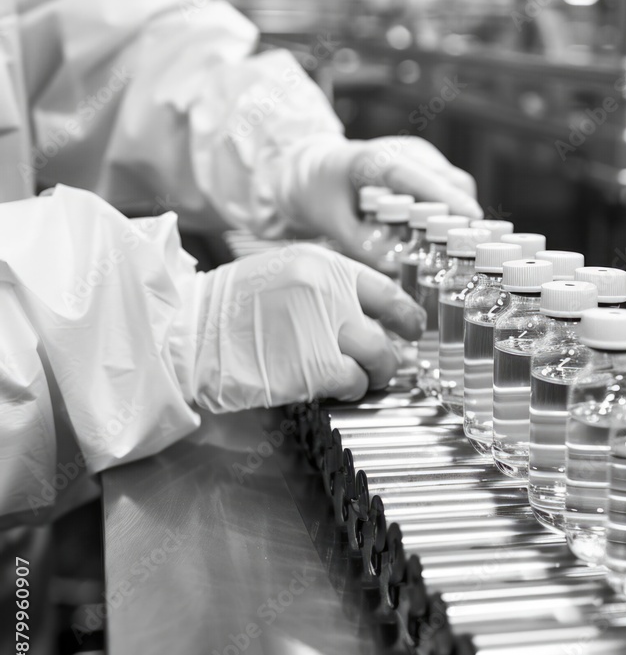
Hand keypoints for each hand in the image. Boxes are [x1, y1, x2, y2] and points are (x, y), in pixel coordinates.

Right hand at [188, 244, 425, 409]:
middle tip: (385, 367)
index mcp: (321, 264)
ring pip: (377, 358)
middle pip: (385, 330)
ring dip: (373, 376)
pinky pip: (352, 382)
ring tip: (357, 381)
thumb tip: (364, 317)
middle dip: (391, 356)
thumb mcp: (280, 274)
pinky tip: (333, 389)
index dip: (406, 315)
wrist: (184, 330)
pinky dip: (350, 391)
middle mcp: (327, 291)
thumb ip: (323, 289)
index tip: (412, 329)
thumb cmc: (226, 309)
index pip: (384, 289)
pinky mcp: (312, 366)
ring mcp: (321, 328)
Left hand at [280, 135, 482, 264]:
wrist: (316, 170)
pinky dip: (451, 211)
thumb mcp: (332, 224)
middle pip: (449, 180)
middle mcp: (403, 151)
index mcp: (373, 160)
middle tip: (466, 251)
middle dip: (461, 215)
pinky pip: (450, 188)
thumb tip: (395, 267)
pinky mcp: (427, 164)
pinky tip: (437, 232)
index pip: (414, 175)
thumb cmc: (322, 194)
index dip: (443, 195)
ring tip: (449, 246)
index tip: (470, 217)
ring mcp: (419, 155)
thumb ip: (362, 246)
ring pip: (456, 184)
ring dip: (457, 215)